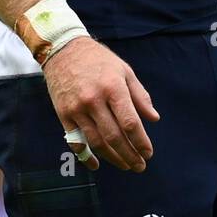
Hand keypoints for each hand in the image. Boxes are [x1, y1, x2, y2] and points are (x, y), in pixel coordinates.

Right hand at [42, 36, 159, 171]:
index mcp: (113, 88)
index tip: (148, 153)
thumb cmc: (98, 60)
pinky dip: (86, 156)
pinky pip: (76, 141)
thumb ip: (140, 96)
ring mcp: (77, 109)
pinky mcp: (64, 114)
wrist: (63, 49)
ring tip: (125, 165)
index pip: (130, 123)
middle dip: (130, 155)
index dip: (141, 141)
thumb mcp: (124, 71)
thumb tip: (154, 119)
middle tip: (139, 166)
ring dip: (113, 158)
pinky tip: (97, 164)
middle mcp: (94, 100)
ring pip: (97, 142)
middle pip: (115, 137)